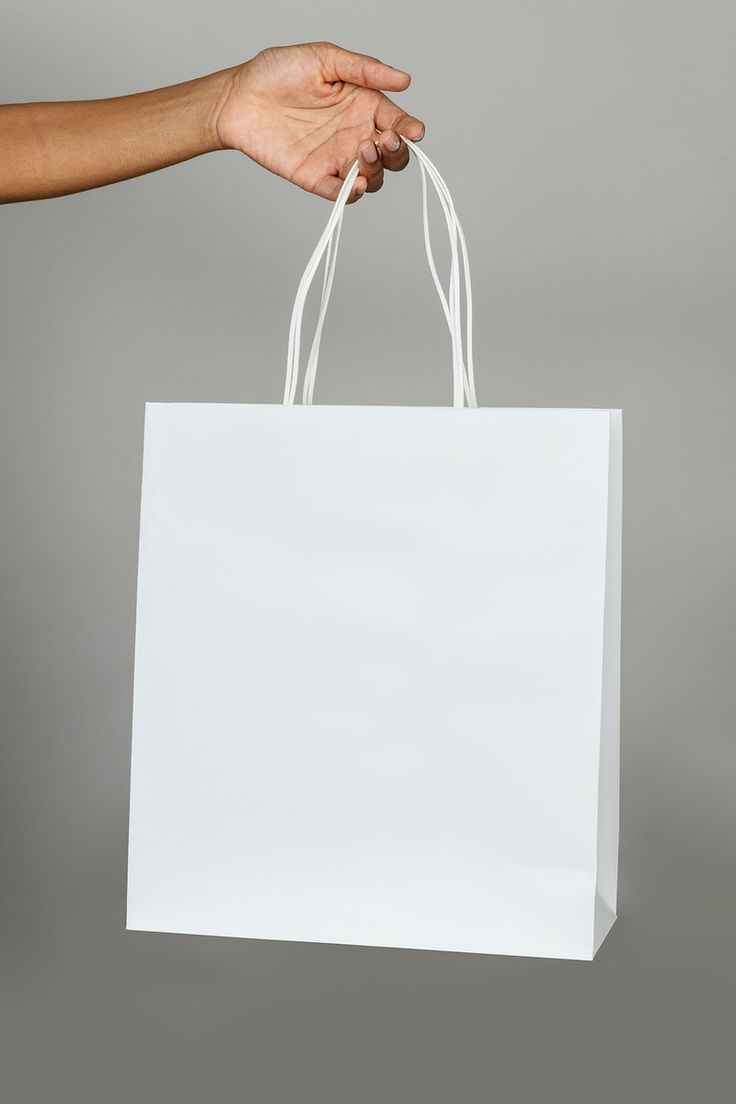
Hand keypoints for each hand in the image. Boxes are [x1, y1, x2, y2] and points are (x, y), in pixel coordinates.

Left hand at [215, 42, 424, 202]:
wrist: (239, 96)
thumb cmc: (278, 72)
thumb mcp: (325, 59)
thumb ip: (364, 70)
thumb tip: (404, 80)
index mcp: (363, 105)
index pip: (396, 122)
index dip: (409, 129)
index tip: (414, 131)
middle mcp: (354, 135)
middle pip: (391, 157)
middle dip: (396, 154)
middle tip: (385, 141)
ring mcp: (336, 158)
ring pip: (372, 178)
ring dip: (376, 170)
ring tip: (364, 149)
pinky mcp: (315, 177)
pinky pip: (340, 194)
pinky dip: (351, 195)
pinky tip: (355, 185)